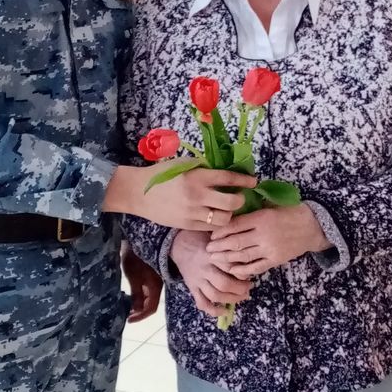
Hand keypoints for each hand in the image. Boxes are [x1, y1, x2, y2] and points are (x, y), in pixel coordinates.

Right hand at [105, 164, 257, 231]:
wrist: (139, 193)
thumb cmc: (161, 175)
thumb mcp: (183, 164)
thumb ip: (203, 167)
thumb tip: (225, 169)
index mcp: (197, 177)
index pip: (228, 179)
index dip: (244, 180)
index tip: (253, 181)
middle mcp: (197, 196)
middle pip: (232, 203)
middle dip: (240, 200)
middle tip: (239, 197)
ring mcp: (193, 213)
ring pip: (224, 219)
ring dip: (229, 214)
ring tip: (227, 209)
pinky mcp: (188, 225)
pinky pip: (211, 227)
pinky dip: (216, 223)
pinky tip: (215, 216)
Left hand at [121, 242, 161, 322]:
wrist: (137, 237)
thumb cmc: (134, 256)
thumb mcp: (133, 276)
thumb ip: (136, 294)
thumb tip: (135, 311)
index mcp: (155, 286)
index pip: (151, 308)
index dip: (140, 317)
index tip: (128, 320)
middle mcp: (158, 285)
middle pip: (151, 304)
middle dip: (139, 312)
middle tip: (126, 314)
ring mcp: (155, 279)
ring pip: (149, 297)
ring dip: (138, 304)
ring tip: (126, 307)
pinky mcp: (151, 275)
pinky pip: (147, 290)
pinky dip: (139, 296)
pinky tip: (130, 295)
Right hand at [170, 230, 252, 319]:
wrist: (178, 244)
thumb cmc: (201, 238)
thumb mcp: (215, 236)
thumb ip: (228, 244)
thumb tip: (246, 252)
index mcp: (210, 254)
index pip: (229, 266)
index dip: (242, 272)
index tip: (251, 272)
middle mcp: (204, 269)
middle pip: (223, 284)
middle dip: (240, 289)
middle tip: (249, 287)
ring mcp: (197, 280)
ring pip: (214, 295)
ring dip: (231, 299)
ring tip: (242, 296)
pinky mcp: (192, 288)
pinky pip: (202, 303)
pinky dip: (213, 311)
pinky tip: (225, 311)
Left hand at [206, 205, 329, 277]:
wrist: (312, 227)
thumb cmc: (290, 212)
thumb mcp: (271, 205)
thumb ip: (253, 210)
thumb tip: (231, 211)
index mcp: (261, 217)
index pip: (235, 225)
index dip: (220, 231)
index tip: (211, 234)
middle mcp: (263, 234)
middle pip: (235, 242)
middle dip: (219, 247)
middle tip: (208, 249)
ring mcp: (269, 248)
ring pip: (242, 256)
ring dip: (226, 258)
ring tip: (215, 259)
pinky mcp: (275, 260)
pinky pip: (255, 267)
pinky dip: (242, 270)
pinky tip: (232, 270)